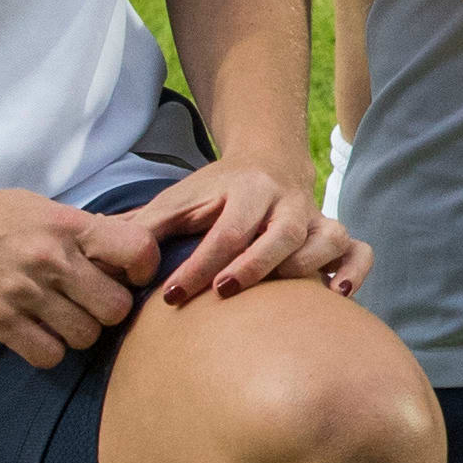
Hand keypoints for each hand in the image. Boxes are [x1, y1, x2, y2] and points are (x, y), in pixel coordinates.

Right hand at [0, 181, 161, 369]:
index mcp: (69, 225)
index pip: (138, 251)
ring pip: (85, 336)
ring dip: (77, 334)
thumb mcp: (43, 208)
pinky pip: (47, 354)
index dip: (142, 270)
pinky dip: (47, 350)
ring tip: (58, 320)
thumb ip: (83, 231)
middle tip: (88, 305)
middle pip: (116, 308)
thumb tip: (127, 252)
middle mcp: (52, 259)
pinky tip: (35, 334)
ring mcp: (23, 292)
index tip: (127, 277)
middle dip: (108, 312)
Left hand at [118, 154, 362, 305]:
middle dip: (254, 264)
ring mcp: (317, 219)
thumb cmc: (214, 196)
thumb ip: (145, 227)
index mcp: (247, 190)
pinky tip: (337, 294)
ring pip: (328, 237)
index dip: (199, 264)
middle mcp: (289, 202)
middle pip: (283, 232)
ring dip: (306, 267)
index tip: (170, 295)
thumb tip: (102, 255)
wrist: (266, 165)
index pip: (226, 230)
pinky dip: (355, 270)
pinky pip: (360, 250)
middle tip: (223, 292)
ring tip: (282, 298)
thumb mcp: (177, 201)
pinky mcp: (335, 236)